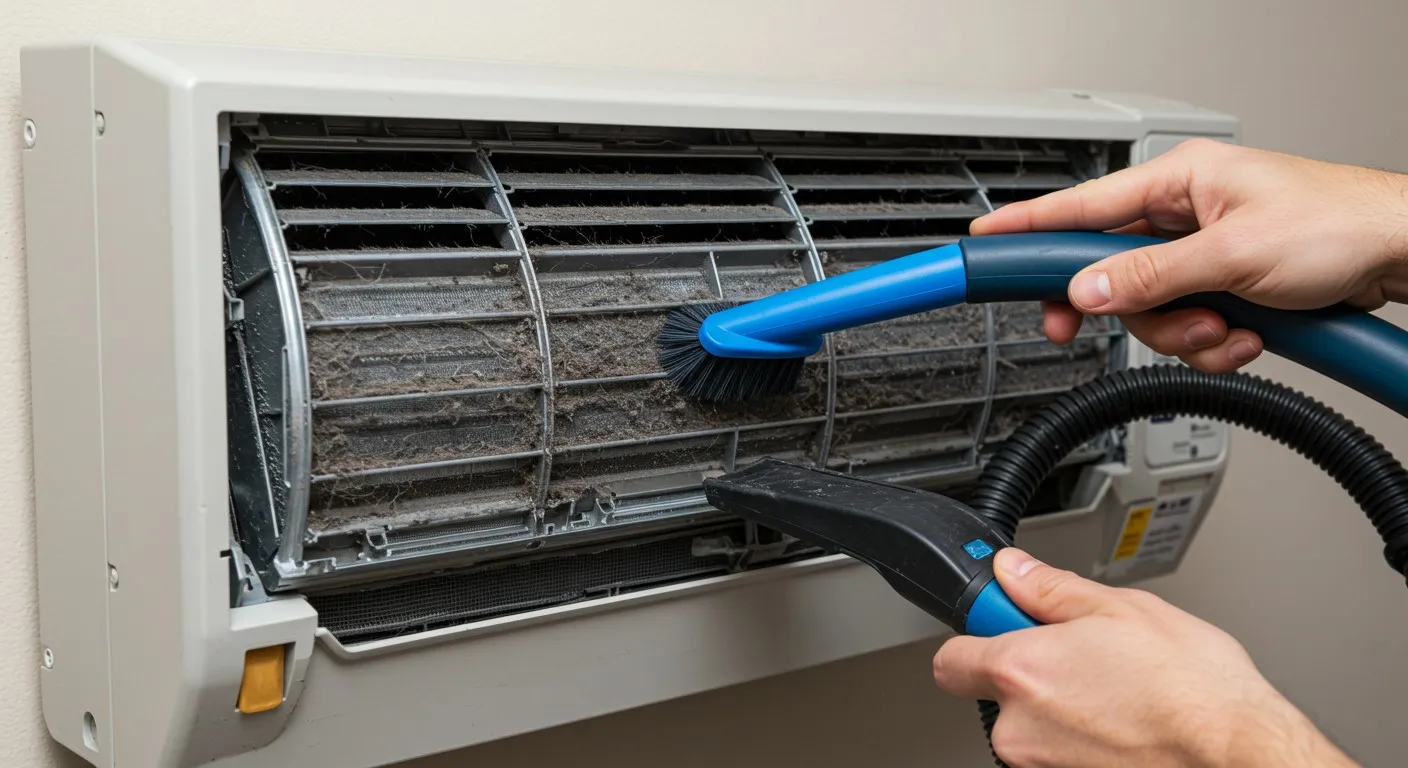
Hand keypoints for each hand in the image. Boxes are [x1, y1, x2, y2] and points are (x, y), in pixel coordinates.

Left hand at [932, 549, 1356, 767]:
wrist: (1241, 752)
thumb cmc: (1194, 688)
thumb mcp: (1121, 609)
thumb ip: (1050, 590)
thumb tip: (1014, 572)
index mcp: (1021, 671)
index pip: (950, 658)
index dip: (978, 637)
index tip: (1007, 625)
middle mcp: (1020, 729)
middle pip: (995, 694)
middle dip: (1029, 673)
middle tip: (1080, 657)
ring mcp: (1044, 766)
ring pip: (1032, 727)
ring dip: (1061, 707)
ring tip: (1116, 691)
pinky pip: (1061, 754)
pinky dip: (1084, 737)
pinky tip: (1124, 721)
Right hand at [970, 139, 1407, 371]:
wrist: (1402, 254)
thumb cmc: (1339, 224)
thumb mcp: (1233, 253)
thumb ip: (1152, 277)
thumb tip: (1088, 291)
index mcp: (1180, 181)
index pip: (1082, 206)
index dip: (1028, 227)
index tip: (983, 240)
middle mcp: (1186, 215)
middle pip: (1111, 273)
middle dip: (1127, 309)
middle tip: (1081, 328)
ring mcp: (1205, 255)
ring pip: (1149, 311)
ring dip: (1184, 332)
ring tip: (1227, 326)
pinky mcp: (1226, 289)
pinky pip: (1188, 328)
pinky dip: (1214, 343)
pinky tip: (1247, 335)